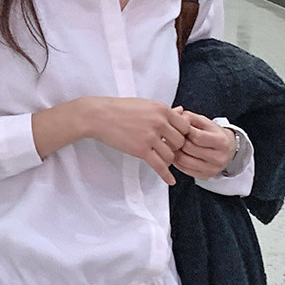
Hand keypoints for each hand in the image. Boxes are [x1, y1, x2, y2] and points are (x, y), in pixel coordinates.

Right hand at [33, 96, 194, 183]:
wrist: (99, 115)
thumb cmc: (121, 108)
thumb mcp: (146, 104)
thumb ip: (165, 110)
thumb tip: (181, 111)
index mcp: (162, 109)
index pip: (185, 126)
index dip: (183, 134)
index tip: (177, 138)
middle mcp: (159, 122)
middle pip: (180, 141)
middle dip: (176, 147)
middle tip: (168, 149)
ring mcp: (150, 136)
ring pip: (171, 155)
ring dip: (168, 159)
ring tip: (161, 159)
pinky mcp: (141, 150)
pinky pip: (159, 166)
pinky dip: (166, 175)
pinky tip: (170, 181)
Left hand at [166, 113, 238, 180]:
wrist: (229, 149)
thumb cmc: (215, 134)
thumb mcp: (206, 122)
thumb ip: (191, 117)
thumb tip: (176, 118)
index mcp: (221, 141)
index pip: (197, 137)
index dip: (185, 131)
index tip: (180, 127)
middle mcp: (218, 158)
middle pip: (189, 149)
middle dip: (179, 141)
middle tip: (174, 136)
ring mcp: (212, 169)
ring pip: (184, 161)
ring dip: (175, 151)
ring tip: (175, 145)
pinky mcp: (204, 176)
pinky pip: (184, 170)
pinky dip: (177, 161)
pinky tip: (178, 153)